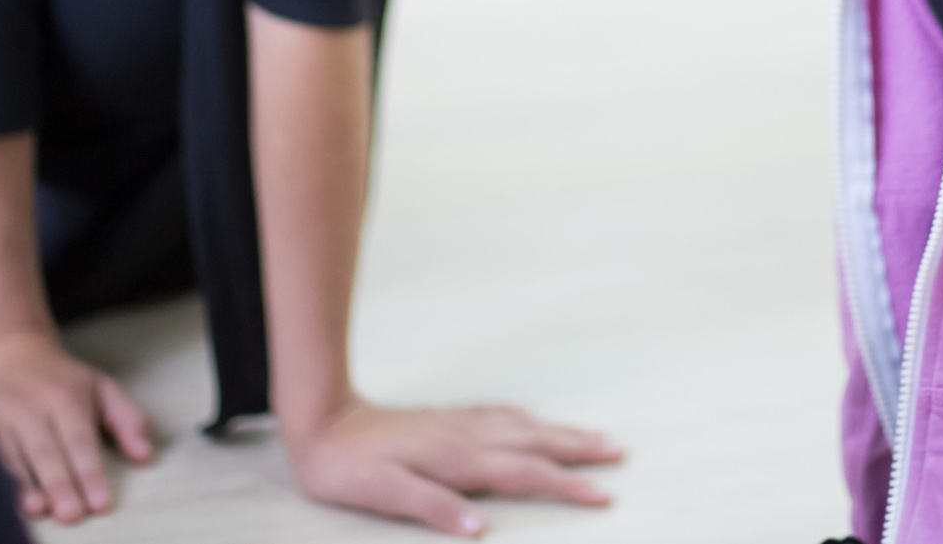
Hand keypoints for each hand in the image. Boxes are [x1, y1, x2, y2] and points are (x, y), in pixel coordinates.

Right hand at [0, 325, 155, 524]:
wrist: (10, 352)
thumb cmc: (63, 380)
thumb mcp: (102, 388)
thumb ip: (127, 420)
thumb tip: (146, 456)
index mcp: (68, 397)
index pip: (80, 439)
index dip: (90, 472)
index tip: (100, 503)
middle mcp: (36, 407)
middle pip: (48, 451)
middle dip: (60, 484)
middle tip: (72, 515)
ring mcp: (7, 418)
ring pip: (18, 456)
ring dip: (28, 485)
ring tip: (39, 511)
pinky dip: (6, 481)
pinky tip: (15, 502)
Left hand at [282, 397, 621, 536]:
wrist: (324, 422)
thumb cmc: (350, 467)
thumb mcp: (383, 495)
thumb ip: (432, 507)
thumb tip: (479, 527)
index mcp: (459, 460)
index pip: (526, 473)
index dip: (567, 485)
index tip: (604, 494)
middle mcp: (467, 437)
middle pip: (536, 442)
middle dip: (579, 449)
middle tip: (619, 452)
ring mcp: (458, 425)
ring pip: (523, 426)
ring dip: (560, 431)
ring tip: (595, 434)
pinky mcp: (445, 420)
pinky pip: (498, 415)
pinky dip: (525, 419)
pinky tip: (531, 417)